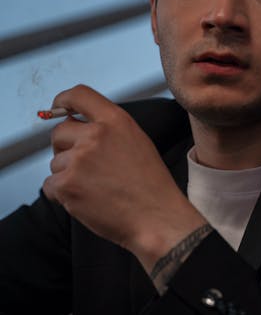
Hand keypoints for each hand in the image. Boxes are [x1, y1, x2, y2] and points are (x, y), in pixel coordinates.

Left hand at [42, 85, 205, 270]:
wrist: (156, 218)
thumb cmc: (150, 186)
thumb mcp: (137, 142)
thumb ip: (109, 129)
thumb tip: (79, 125)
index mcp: (115, 121)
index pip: (79, 95)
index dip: (63, 100)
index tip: (57, 106)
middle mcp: (95, 136)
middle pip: (59, 132)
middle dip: (65, 149)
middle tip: (85, 167)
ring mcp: (78, 160)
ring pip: (55, 162)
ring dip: (68, 175)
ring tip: (95, 188)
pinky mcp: (66, 185)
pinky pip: (50, 185)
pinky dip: (62, 195)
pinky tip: (86, 200)